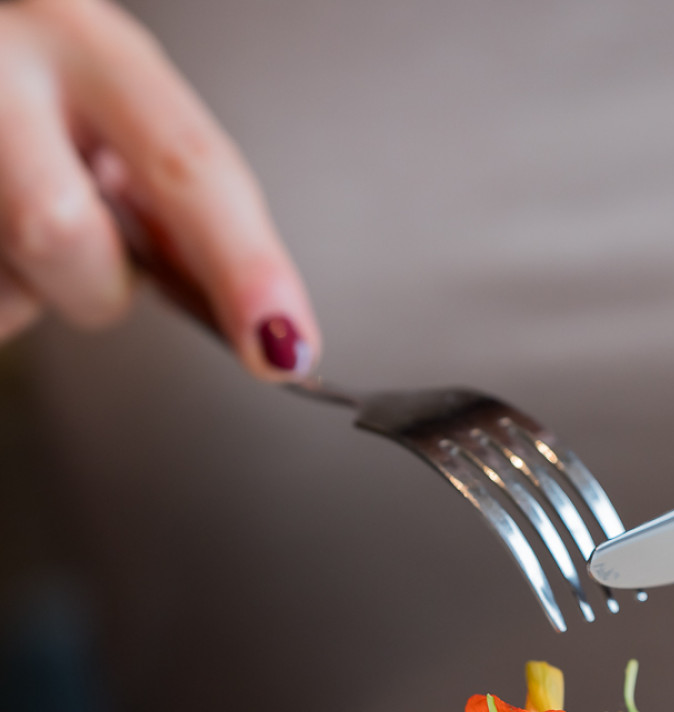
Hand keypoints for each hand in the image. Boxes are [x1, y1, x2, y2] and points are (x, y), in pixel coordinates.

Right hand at [0, 0, 318, 375]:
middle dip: (97, 288)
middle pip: (61, 233)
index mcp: (84, 42)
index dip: (244, 269)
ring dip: (28, 289)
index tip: (284, 346)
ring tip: (11, 221)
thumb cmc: (34, 92)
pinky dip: (0, 292)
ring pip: (6, 287)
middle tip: (103, 276)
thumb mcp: (110, 109)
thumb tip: (256, 322)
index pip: (188, 166)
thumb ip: (171, 198)